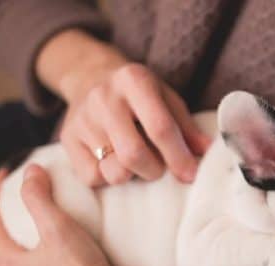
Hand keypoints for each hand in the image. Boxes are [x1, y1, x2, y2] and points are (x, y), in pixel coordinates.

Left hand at [0, 165, 234, 265]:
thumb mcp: (59, 228)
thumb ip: (40, 198)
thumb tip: (30, 172)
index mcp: (10, 264)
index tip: (6, 174)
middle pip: (7, 245)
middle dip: (14, 221)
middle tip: (27, 202)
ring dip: (33, 247)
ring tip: (50, 233)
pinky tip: (67, 264)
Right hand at [37, 29, 210, 185]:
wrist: (90, 78)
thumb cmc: (140, 96)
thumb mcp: (167, 99)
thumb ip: (187, 128)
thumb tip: (208, 153)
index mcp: (134, 80)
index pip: (160, 127)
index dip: (178, 156)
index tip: (190, 175)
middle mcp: (104, 97)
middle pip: (133, 154)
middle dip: (154, 170)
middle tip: (159, 168)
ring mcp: (82, 119)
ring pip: (113, 170)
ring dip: (132, 175)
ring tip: (136, 162)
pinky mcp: (66, 139)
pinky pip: (92, 177)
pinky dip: (108, 178)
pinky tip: (114, 162)